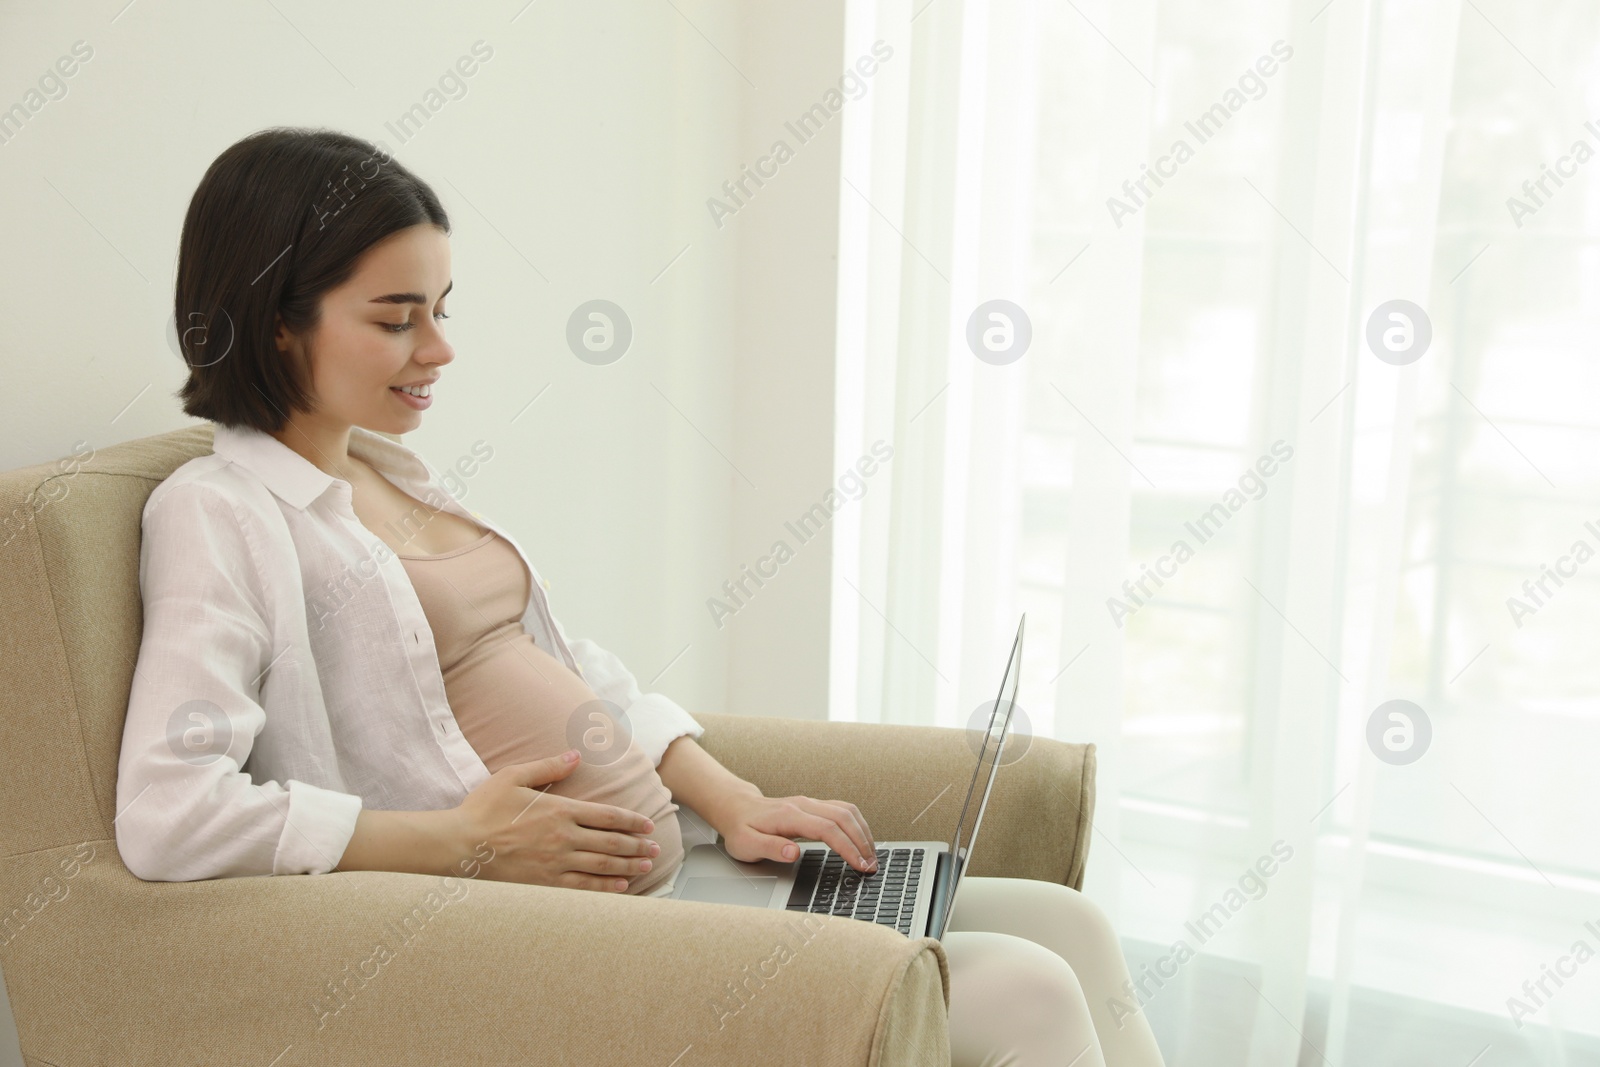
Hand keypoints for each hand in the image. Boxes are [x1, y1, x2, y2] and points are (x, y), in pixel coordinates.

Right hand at [454, 751, 660, 892]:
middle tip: (655, 848)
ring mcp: (556, 863)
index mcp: (559, 810)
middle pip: (611, 843)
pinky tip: (620, 887)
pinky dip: (605, 887)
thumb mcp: (513, 777)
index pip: (607, 816)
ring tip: (646, 866)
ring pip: (602, 866)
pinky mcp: (545, 883)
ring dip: (628, 866)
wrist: (459, 846)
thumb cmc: (483, 810)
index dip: (632, 821)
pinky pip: (583, 887)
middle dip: (637, 845)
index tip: (648, 824)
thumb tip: (575, 756)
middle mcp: (563, 838)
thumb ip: (548, 766)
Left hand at [715, 792, 878, 872]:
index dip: (847, 847)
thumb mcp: (746, 845)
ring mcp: (810, 803)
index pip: (827, 829)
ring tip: (871, 856)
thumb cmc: (741, 830)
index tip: (859, 865)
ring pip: (847, 810)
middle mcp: (803, 804)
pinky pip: (843, 810)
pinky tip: (862, 839)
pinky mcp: (814, 805)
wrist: (737, 809)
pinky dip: (857, 825)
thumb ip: (770, 848)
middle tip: (871, 866)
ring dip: (863, 832)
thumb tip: (794, 853)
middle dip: (862, 842)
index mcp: (789, 815)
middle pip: (843, 817)